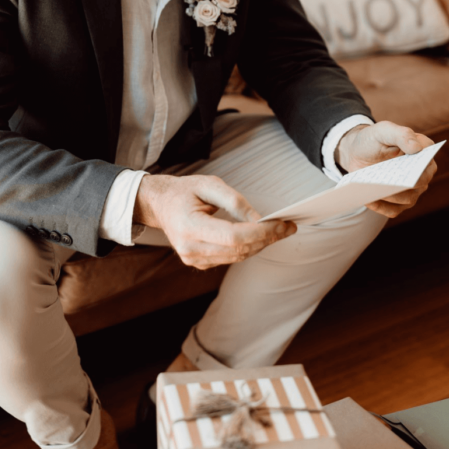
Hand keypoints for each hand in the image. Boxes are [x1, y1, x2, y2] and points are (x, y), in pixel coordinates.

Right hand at [133, 173, 295, 269]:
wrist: (161, 205)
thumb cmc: (184, 191)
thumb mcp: (208, 184)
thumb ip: (234, 200)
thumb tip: (258, 218)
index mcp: (188, 225)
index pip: (232, 236)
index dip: (260, 232)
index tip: (281, 223)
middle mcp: (189, 247)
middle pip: (238, 250)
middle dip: (266, 238)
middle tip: (288, 226)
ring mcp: (192, 259)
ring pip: (237, 257)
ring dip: (261, 245)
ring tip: (280, 231)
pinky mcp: (198, 263)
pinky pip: (230, 258)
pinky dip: (248, 248)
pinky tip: (260, 237)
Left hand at [335, 121, 436, 218]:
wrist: (357, 152)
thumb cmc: (374, 139)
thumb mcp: (384, 130)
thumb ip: (401, 134)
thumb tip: (417, 148)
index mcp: (423, 153)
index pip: (427, 162)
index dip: (420, 166)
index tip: (407, 167)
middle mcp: (422, 174)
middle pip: (418, 184)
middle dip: (403, 184)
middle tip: (388, 183)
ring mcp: (412, 191)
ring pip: (406, 199)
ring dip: (390, 196)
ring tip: (374, 190)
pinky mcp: (398, 203)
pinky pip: (392, 210)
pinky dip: (380, 206)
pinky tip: (368, 199)